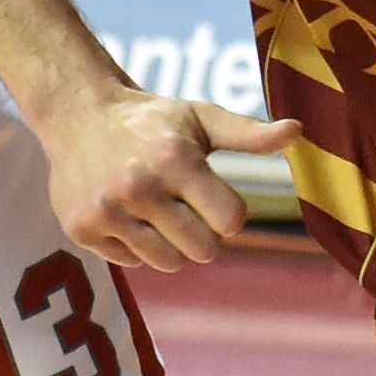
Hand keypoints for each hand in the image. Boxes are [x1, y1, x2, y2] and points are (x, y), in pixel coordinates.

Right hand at [34, 81, 296, 268]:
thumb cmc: (152, 120)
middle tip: (185, 207)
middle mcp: (137, 187)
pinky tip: (125, 212)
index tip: (213, 196)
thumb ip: (248, 133)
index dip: (230, 213)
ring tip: (156, 210)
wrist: (78, 113)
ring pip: (168, 263)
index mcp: (174, 159)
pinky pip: (131, 263)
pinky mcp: (81, 230)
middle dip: (204, 234)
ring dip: (171, 244)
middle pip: (204, 250)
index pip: (231, 221)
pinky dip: (135, 245)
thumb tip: (298, 130)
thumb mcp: (200, 118)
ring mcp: (106, 211)